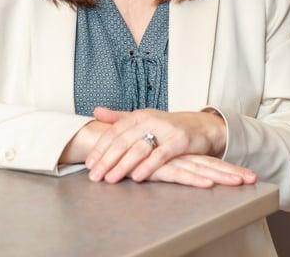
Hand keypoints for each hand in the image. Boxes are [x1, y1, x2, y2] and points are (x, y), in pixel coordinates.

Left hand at [85, 106, 227, 183]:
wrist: (201, 126)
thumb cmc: (168, 126)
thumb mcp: (143, 119)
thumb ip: (119, 118)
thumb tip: (96, 111)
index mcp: (139, 115)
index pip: (114, 131)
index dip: (100, 147)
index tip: (89, 163)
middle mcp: (150, 120)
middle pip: (123, 140)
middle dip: (107, 159)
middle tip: (94, 176)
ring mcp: (165, 129)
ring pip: (139, 148)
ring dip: (123, 165)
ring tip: (110, 179)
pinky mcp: (179, 141)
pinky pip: (161, 154)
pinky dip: (148, 166)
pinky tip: (137, 177)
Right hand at [129, 153, 256, 187]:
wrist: (106, 143)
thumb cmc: (127, 153)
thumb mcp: (148, 159)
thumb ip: (160, 161)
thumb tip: (175, 166)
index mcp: (178, 155)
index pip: (206, 161)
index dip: (225, 167)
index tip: (246, 175)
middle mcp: (177, 157)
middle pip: (208, 165)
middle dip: (231, 172)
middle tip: (253, 178)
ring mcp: (170, 161)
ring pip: (199, 169)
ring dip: (222, 175)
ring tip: (242, 181)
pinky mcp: (159, 166)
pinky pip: (179, 174)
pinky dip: (194, 179)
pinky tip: (209, 184)